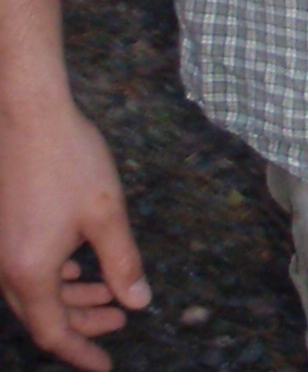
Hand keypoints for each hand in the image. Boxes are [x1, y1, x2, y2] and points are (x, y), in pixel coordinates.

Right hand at [0, 95, 147, 369]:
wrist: (29, 116)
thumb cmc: (70, 162)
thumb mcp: (107, 215)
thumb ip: (123, 263)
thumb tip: (139, 303)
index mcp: (28, 272)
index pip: (53, 332)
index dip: (80, 352)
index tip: (105, 366)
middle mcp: (6, 267)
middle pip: (42, 314)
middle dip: (81, 324)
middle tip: (120, 320)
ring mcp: (0, 248)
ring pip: (34, 291)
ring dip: (71, 297)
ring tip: (110, 293)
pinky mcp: (3, 229)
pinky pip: (26, 268)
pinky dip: (55, 275)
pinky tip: (80, 265)